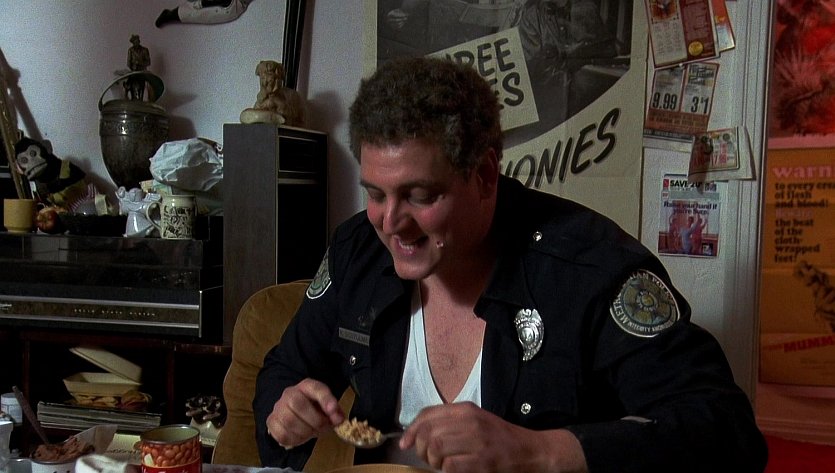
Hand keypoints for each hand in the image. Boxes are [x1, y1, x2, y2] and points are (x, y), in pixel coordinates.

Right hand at [265, 378, 344, 448]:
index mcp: (307, 386)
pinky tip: (301, 436)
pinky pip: (282, 434)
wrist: (293, 413)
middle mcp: (290, 393)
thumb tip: (339, 420)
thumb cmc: (313, 409)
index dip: (326, 399)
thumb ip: (335, 412)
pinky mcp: (271, 422)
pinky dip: (294, 439)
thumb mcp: (327, 407)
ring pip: (289, 421)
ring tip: (312, 432)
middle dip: (315, 420)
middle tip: (323, 427)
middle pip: (298, 404)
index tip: (334, 411)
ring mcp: (278, 407)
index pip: (316, 388)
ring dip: (305, 432)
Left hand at [399, 402, 587, 472]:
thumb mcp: (476, 421)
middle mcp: (471, 421)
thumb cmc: (500, 438)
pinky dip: (446, 471)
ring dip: (433, 462)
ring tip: (441, 466)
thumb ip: (450, 422)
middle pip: (428, 433)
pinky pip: (450, 466)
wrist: (532, 451)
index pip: (427, 414)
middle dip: (422, 450)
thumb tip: (416, 433)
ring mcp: (478, 441)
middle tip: (430, 459)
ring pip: (436, 449)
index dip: (411, 430)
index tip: (406, 443)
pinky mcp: (483, 462)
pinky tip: (453, 471)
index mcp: (466, 409)